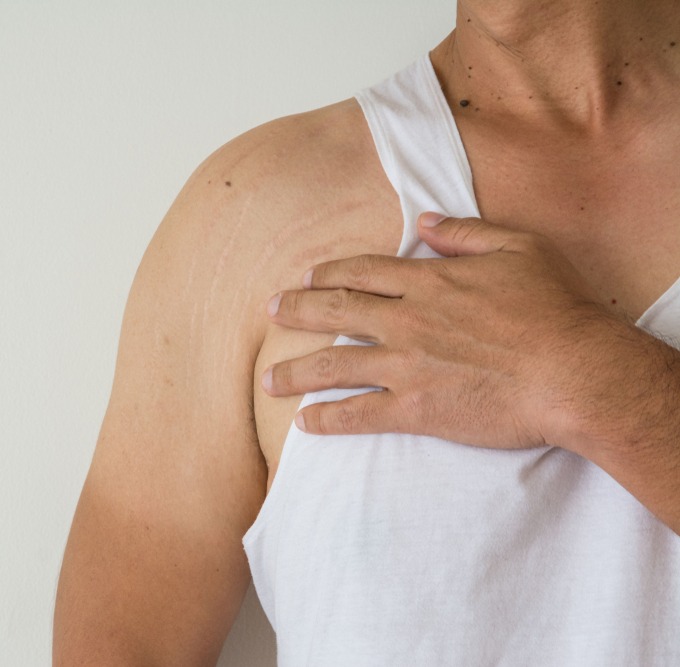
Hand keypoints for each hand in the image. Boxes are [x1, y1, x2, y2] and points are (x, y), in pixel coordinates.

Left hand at [262, 212, 632, 453]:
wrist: (576, 373)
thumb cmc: (556, 309)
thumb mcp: (518, 249)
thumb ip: (466, 232)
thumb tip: (426, 220)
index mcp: (429, 281)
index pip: (362, 273)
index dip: (329, 275)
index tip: (307, 279)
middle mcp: (407, 320)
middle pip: (335, 312)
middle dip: (296, 311)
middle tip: (270, 313)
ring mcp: (406, 366)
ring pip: (332, 366)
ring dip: (295, 372)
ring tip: (268, 379)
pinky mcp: (415, 409)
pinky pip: (358, 415)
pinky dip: (327, 419)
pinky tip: (305, 424)